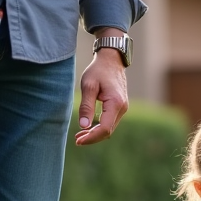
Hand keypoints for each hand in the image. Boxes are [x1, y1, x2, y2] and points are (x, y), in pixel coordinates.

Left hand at [75, 29, 128, 145]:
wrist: (112, 59)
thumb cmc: (98, 70)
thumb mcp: (88, 86)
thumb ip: (86, 106)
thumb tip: (83, 126)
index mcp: (115, 103)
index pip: (104, 128)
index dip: (91, 137)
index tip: (78, 140)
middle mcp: (122, 108)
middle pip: (107, 131)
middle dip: (92, 138)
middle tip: (77, 140)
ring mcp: (123, 108)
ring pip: (109, 128)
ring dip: (95, 134)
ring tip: (80, 136)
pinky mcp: (120, 107)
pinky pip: (110, 122)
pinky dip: (99, 127)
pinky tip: (88, 128)